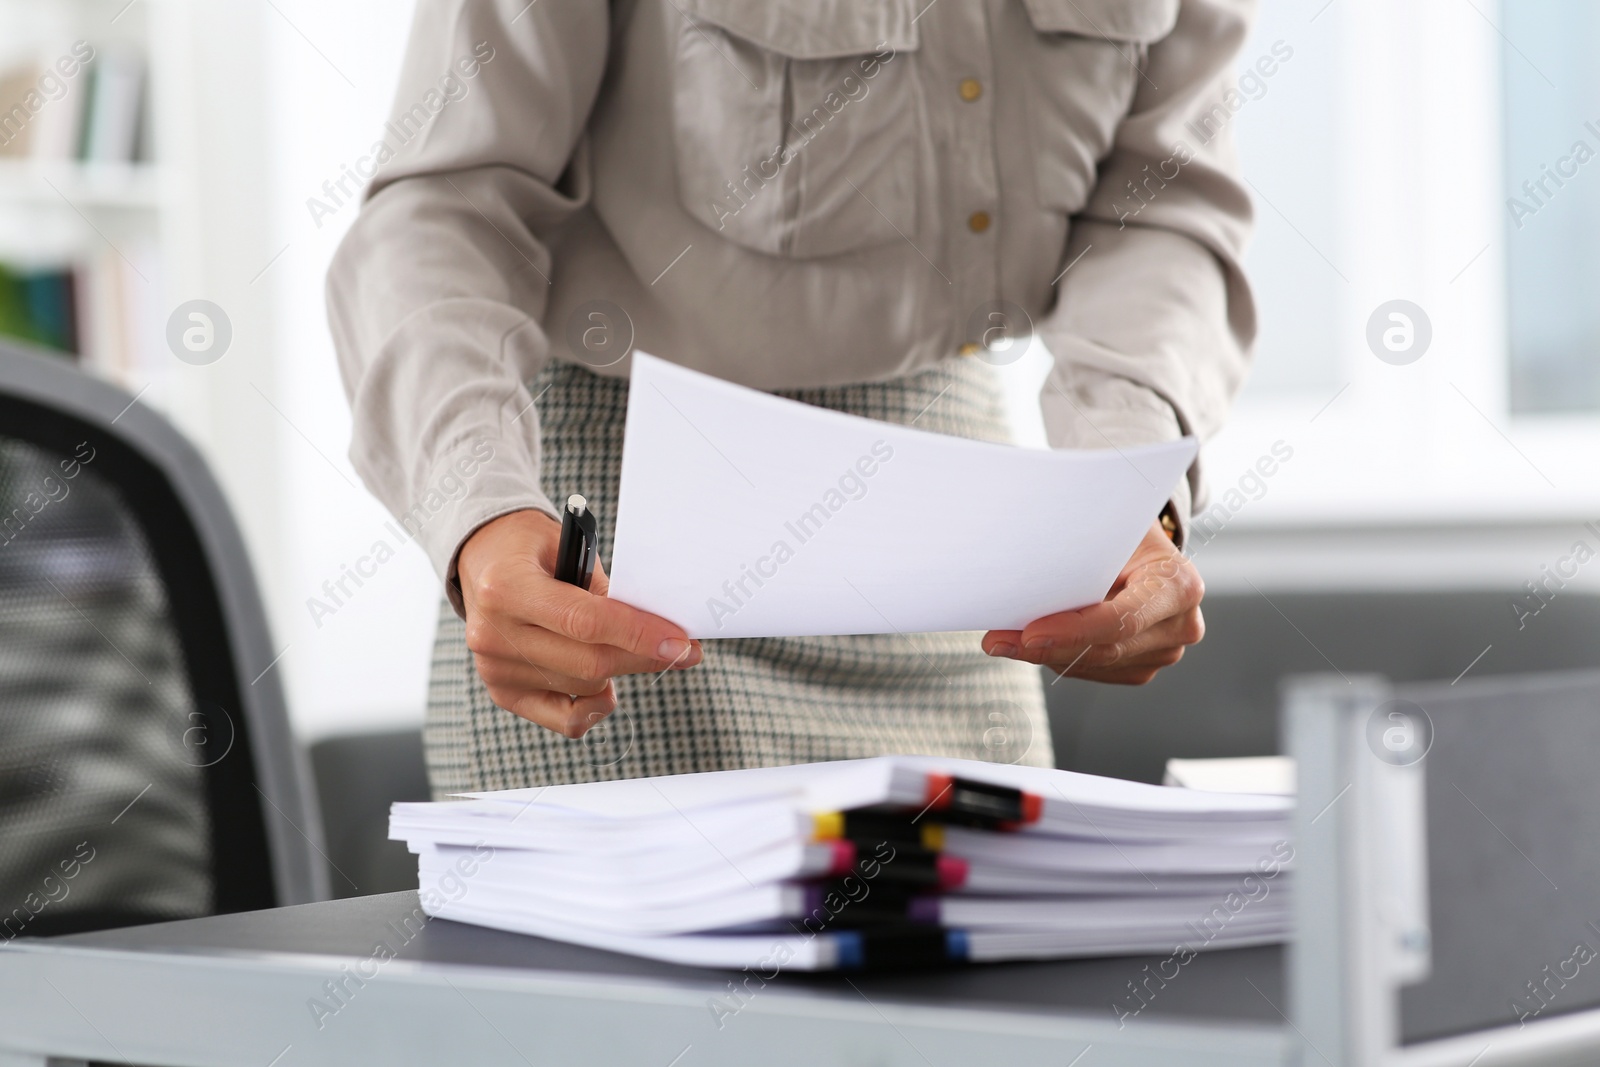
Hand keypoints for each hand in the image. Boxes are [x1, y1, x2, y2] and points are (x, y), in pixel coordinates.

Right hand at [457, 509, 701, 737]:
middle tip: (682, 649)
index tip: (682, 642)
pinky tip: (604, 684)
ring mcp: (494, 670)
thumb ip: (606, 591)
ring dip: (620, 670)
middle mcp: (493, 634)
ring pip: (585, 687)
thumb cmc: (533, 549)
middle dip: (644, 656)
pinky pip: (566, 720)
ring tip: (626, 646)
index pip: (586, 622)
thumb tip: (660, 631)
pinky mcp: (503, 693)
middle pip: (590, 662)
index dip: (640, 634)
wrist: (484, 559)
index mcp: (506, 588)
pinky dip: (596, 705)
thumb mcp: (570, 548)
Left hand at [982, 519, 1203, 684]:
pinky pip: (1090, 671)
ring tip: (1007, 635)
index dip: (1073, 631)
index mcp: (1179, 585)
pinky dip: (1058, 657)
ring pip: (1092, 665)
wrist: (1143, 545)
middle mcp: (1181, 625)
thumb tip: (1018, 572)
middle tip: (996, 641)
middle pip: (1104, 649)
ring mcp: (1164, 652)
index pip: (1124, 619)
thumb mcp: (1107, 526)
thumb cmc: (1123, 530)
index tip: (1029, 633)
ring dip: (1046, 653)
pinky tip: (1039, 639)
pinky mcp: (1140, 667)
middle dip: (1045, 647)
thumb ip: (1076, 549)